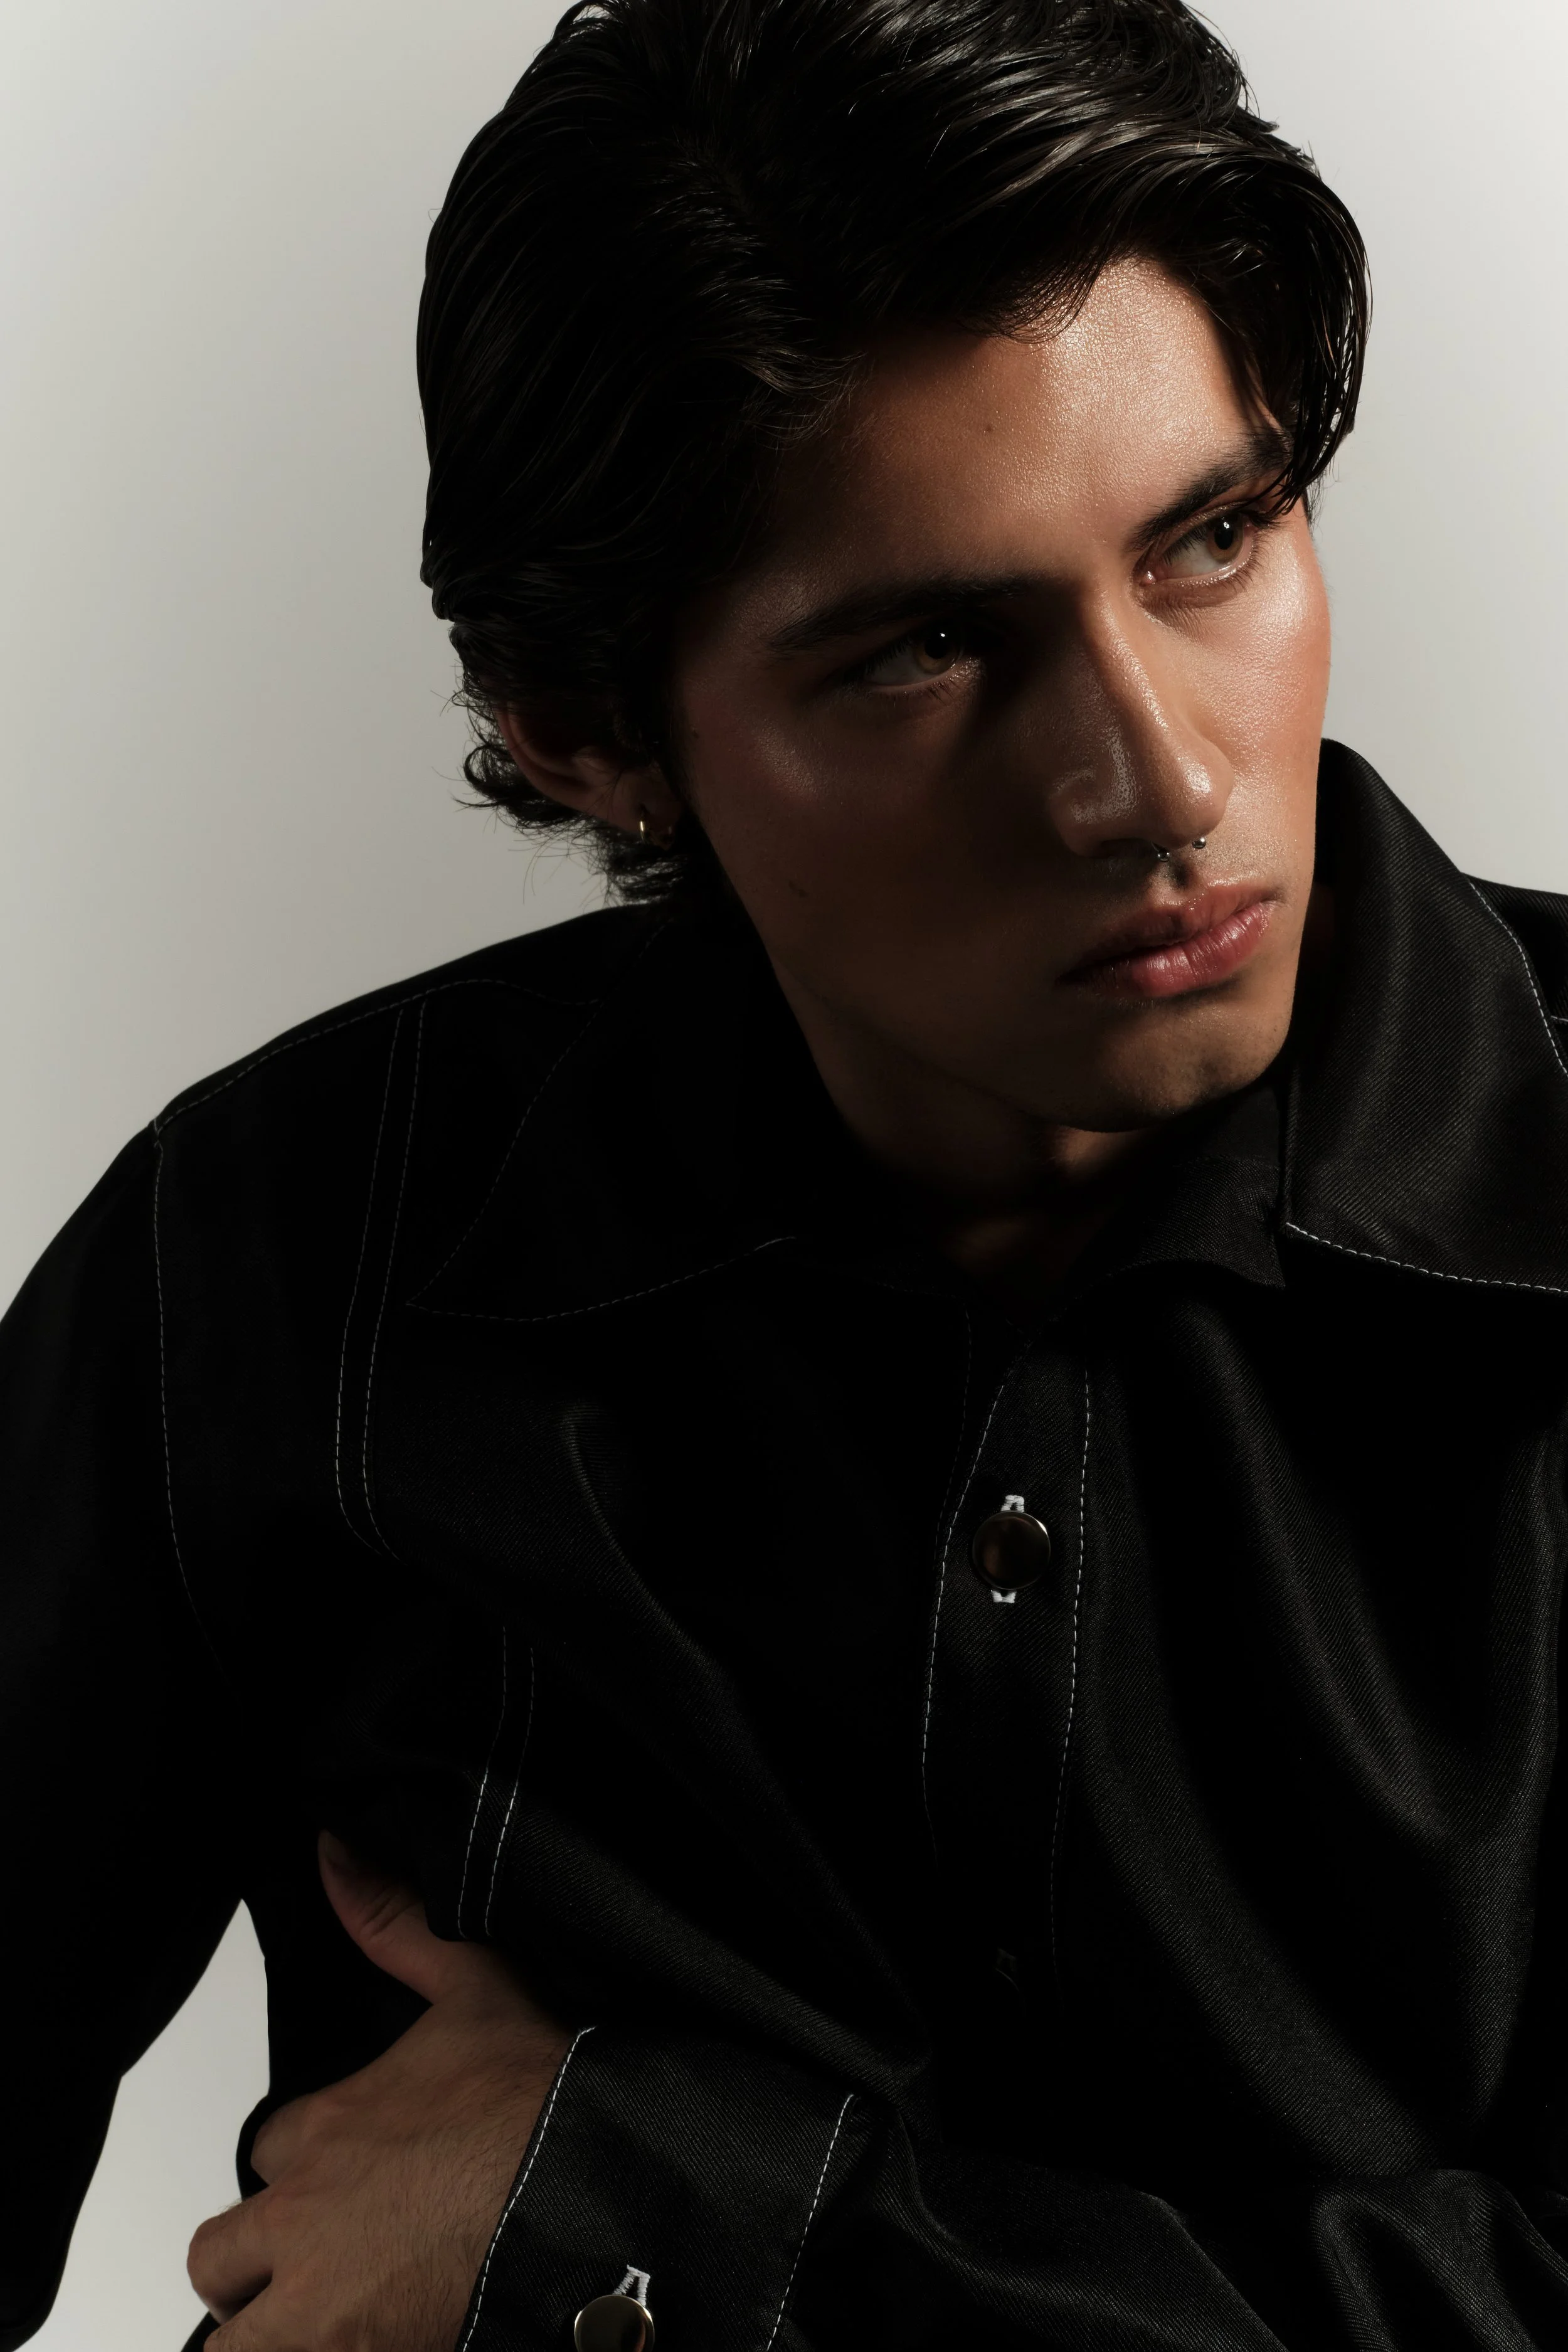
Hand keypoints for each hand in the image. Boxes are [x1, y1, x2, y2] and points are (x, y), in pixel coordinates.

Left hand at [187, 1833, 571, 2349]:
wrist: (596, 2187)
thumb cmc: (543, 2095)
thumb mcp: (477, 1985)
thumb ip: (395, 1922)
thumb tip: (332, 1851)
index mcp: (326, 2125)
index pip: (269, 2149)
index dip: (303, 2166)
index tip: (353, 2175)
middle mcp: (302, 2216)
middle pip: (220, 2256)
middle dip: (257, 2265)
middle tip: (321, 2267)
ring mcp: (317, 2305)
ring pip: (233, 2340)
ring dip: (266, 2331)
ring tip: (327, 2321)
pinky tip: (359, 2341)